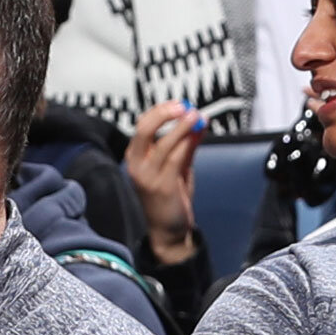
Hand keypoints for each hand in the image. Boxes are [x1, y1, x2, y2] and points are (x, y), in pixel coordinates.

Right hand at [126, 101, 202, 265]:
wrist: (169, 230)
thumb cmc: (171, 197)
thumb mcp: (178, 165)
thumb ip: (186, 145)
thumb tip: (199, 122)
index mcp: (136, 157)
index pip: (143, 126)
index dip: (160, 111)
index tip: (179, 104)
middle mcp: (137, 165)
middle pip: (144, 130)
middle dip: (164, 114)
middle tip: (184, 107)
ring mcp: (147, 176)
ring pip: (163, 143)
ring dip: (182, 127)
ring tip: (197, 117)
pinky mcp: (161, 186)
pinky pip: (175, 159)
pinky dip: (186, 143)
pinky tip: (197, 135)